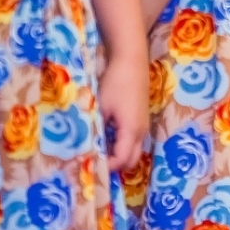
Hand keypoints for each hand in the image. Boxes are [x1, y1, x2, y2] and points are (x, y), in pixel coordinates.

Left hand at [97, 55, 149, 172]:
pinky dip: (121, 145)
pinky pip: (133, 141)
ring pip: (133, 151)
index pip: (120, 161)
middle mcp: (141, 132)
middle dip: (114, 166)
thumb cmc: (115, 84)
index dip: (105, 168)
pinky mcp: (141, 118)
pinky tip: (106, 137)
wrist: (132, 61)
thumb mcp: (100, 108)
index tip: (88, 168)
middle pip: (131, 161)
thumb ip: (95, 131)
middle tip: (94, 163)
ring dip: (118, 156)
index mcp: (131, 131)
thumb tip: (85, 150)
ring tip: (98, 152)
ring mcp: (143, 125)